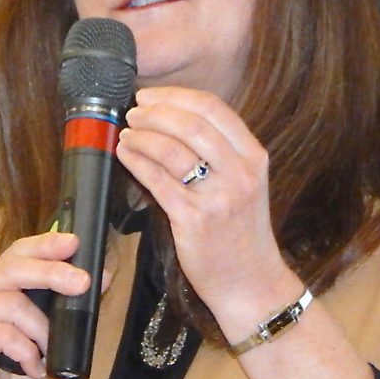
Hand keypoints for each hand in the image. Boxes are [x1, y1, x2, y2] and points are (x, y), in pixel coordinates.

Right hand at [0, 232, 107, 378]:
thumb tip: (103, 275)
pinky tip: (31, 366)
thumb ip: (69, 304)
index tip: (73, 243)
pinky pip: (1, 334)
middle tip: (82, 283)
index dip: (45, 245)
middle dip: (52, 273)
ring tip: (47, 350)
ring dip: (40, 329)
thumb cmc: (17, 368)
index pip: (18, 252)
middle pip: (13, 268)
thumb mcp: (51, 332)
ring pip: (11, 303)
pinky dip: (24, 351)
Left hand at [115, 87, 298, 327]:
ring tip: (126, 133)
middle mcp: (240, 172)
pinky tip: (125, 154)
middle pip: (192, 123)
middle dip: (155, 112)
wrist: (251, 282)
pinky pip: (158, 180)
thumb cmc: (241, 232)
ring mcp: (218, 196)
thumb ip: (221, 151)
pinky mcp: (194, 219)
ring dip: (142, 135)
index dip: (176, 96)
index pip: (214, 108)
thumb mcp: (245, 183)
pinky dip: (137, 161)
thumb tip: (174, 117)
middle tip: (134, 112)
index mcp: (254, 156)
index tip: (151, 96)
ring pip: (172, 150)